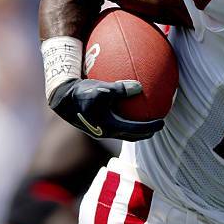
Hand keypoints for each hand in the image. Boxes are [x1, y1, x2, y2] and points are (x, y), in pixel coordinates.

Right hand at [49, 78, 163, 140]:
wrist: (61, 98)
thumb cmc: (82, 92)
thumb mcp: (102, 88)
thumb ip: (121, 88)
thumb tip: (140, 87)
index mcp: (110, 127)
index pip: (135, 130)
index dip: (150, 128)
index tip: (162, 122)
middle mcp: (106, 132)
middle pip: (132, 136)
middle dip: (146, 132)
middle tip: (158, 125)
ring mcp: (100, 130)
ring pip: (123, 133)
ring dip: (136, 129)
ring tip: (146, 120)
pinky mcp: (96, 125)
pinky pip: (115, 125)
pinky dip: (126, 121)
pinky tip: (128, 109)